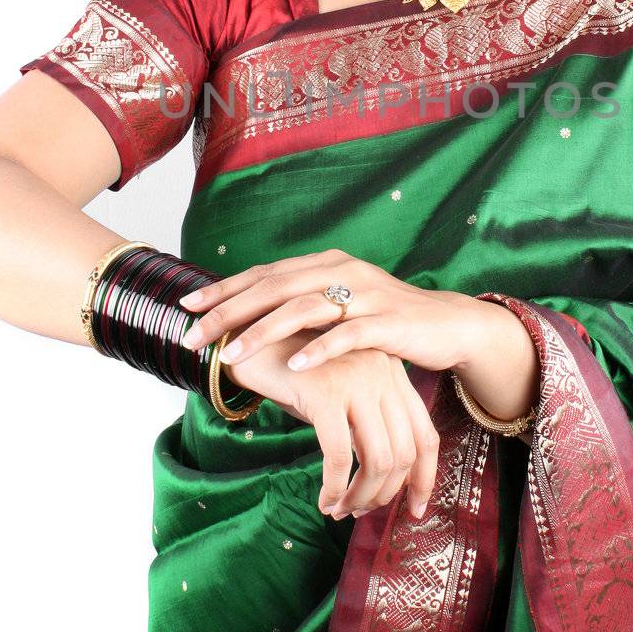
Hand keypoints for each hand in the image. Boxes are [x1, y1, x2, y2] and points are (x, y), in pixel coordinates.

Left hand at [178, 248, 482, 375]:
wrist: (447, 325)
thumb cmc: (385, 321)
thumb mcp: (340, 306)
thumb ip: (302, 307)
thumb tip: (249, 319)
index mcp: (325, 264)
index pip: (264, 273)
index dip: (225, 289)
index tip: (186, 306)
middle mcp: (341, 271)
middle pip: (274, 287)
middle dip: (228, 312)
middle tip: (191, 335)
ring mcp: (365, 294)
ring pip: (302, 309)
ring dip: (262, 332)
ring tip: (230, 355)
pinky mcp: (387, 322)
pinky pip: (347, 335)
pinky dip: (318, 350)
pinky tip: (294, 366)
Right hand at [217, 335, 439, 521]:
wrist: (248, 341)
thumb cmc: (295, 376)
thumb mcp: (342, 395)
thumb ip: (367, 426)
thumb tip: (383, 484)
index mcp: (394, 373)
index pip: (425, 436)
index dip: (424, 479)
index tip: (415, 510)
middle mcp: (383, 373)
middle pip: (404, 453)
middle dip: (384, 494)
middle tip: (360, 512)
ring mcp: (356, 380)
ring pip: (377, 459)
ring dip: (359, 496)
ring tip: (340, 509)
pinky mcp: (325, 392)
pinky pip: (340, 455)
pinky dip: (334, 486)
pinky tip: (323, 500)